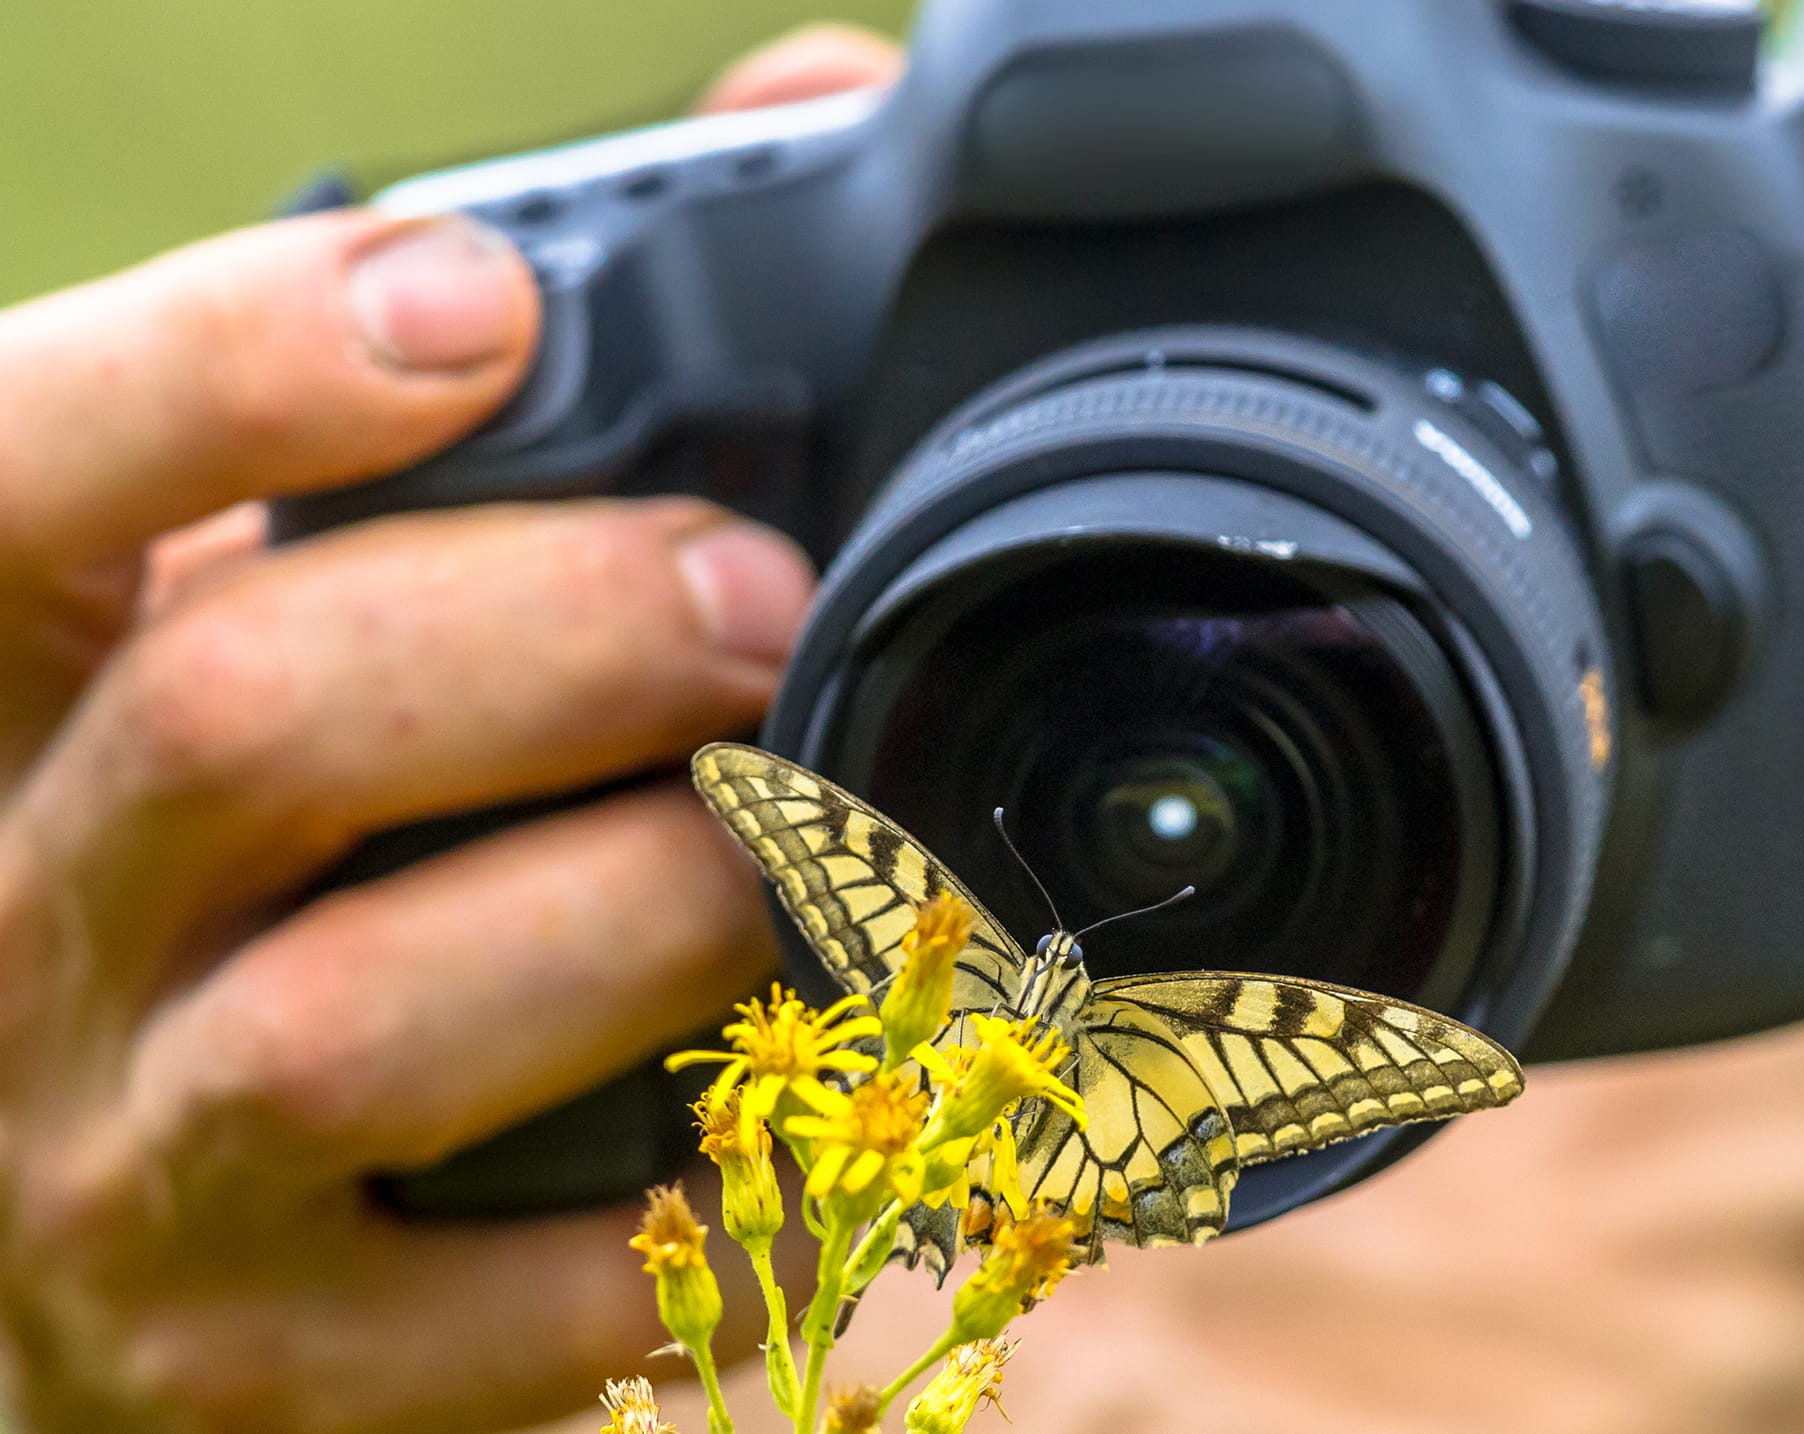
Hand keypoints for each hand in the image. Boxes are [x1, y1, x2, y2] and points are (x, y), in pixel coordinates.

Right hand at [0, 26, 896, 1433]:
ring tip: (819, 853)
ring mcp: (117, 1178)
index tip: (483, 306)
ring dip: (650, 910)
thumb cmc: (257, 883)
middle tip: (764, 599)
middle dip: (560, 635)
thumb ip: (469, 409)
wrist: (144, 1255)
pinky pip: (525, 1297)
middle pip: (249, 723)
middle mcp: (4, 932)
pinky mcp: (265, 1378)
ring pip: (371, 1025)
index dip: (231, 368)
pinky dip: (709, 1192)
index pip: (14, 475)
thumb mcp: (270, 619)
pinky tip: (819, 1112)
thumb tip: (782, 126)